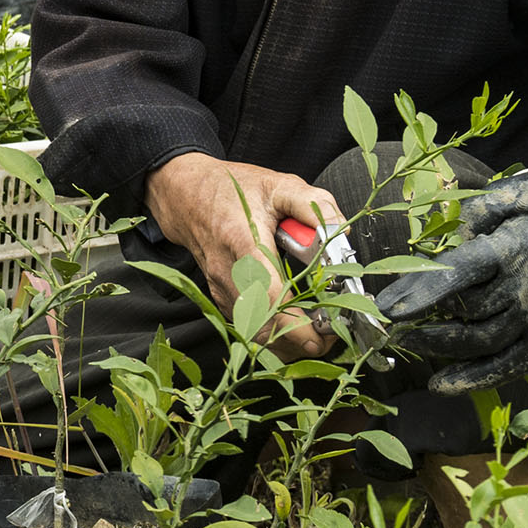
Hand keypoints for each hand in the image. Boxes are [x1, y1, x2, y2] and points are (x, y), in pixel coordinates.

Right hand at [143, 152, 339, 359]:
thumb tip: (340, 232)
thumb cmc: (232, 189)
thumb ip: (314, 205)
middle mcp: (227, 271)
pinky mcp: (220, 295)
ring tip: (317, 334)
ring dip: (286, 342)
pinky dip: (272, 335)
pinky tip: (294, 327)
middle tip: (329, 337)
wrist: (187, 194)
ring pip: (253, 332)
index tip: (322, 333)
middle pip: (261, 324)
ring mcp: (221, 287)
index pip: (268, 295)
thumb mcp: (278, 185)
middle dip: (298, 341)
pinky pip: (246, 326)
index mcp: (243, 242)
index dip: (296, 322)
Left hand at [377, 166, 527, 392]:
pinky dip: (476, 379)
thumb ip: (468, 221)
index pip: (466, 271)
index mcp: (516, 246)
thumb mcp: (506, 197)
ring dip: (440, 348)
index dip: (425, 290)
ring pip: (485, 342)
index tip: (388, 308)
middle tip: (387, 325)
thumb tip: (434, 251)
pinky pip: (511, 365)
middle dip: (424, 321)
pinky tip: (441, 385)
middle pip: (470, 311)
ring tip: (404, 343)